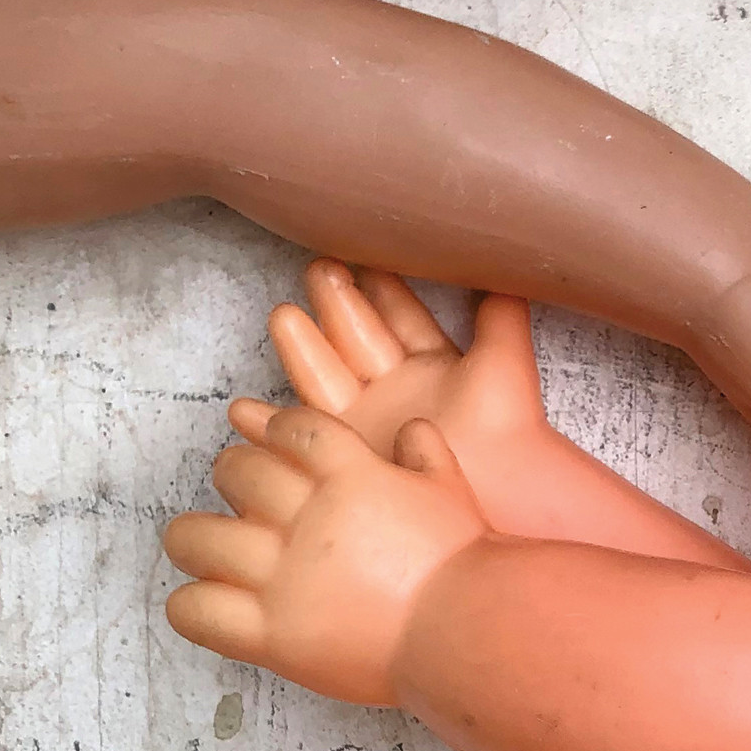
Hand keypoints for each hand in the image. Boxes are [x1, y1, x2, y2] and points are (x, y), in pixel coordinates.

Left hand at [163, 402, 484, 707]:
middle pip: (237, 472)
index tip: (270, 437)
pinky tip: (204, 602)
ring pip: (197, 537)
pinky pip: (195, 610)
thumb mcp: (453, 491)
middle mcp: (306, 518)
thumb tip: (412, 429)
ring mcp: (281, 576)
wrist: (466, 633)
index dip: (274, 428)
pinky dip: (190, 604)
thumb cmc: (465, 566)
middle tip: (238, 488)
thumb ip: (425, 454)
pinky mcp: (268, 633)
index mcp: (351, 476)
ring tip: (202, 543)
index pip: (293, 429)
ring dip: (193, 535)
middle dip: (233, 473)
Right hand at [268, 262, 546, 464]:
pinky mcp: (351, 451)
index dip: (384, 290)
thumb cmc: (507, 427)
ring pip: (329, 376)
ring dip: (303, 347)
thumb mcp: (504, 359)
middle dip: (338, 304)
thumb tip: (504, 263)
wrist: (499, 494)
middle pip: (359, 339)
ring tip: (282, 314)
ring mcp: (373, 421)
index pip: (403, 319)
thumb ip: (500, 314)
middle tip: (317, 268)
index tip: (363, 257)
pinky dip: (271, 424)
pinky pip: (305, 430)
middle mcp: (400, 390)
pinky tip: (242, 411)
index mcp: (438, 365)